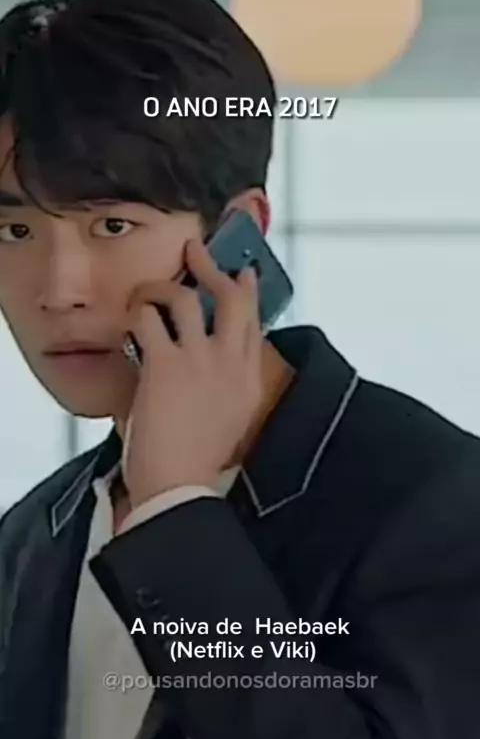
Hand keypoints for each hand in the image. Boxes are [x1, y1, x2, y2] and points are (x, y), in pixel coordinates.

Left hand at [121, 238, 262, 507]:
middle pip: (232, 298)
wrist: (180, 485)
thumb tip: (208, 373)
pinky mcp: (167, 363)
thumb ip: (225, 392)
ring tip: (146, 291)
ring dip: (162, 287)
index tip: (241, 274)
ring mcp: (201, 360)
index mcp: (248, 380)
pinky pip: (148, 318)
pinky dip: (136, 314)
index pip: (253, 324)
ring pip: (187, 297)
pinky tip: (129, 320)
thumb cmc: (197, 464)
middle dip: (214, 269)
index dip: (247, 293)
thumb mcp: (229, 424)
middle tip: (196, 252)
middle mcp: (231, 362)